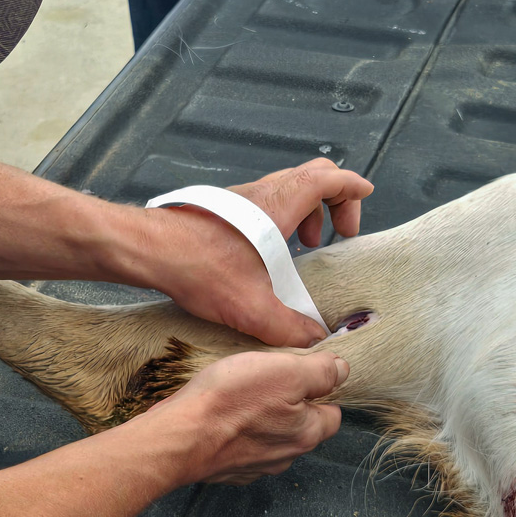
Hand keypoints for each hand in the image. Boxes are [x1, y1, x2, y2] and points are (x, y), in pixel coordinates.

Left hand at [142, 158, 374, 346]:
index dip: (353, 188)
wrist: (148, 251)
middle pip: (312, 175)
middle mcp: (262, 193)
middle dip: (334, 200)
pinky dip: (280, 218)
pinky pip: (264, 201)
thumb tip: (315, 341)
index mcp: (281, 205)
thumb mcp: (253, 307)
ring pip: (286, 187)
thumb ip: (291, 327)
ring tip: (305, 245)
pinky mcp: (222, 209)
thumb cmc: (197, 267)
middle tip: (336, 234)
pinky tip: (269, 254)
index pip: (331, 179)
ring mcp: (241, 197)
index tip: (367, 197)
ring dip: (305, 210)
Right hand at [149, 349, 347, 484]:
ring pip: (271, 440)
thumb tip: (343, 370)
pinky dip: (237, 435)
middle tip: (266, 382)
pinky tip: (221, 418)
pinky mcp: (228, 471)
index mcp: (307, 433)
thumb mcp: (285, 371)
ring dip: (262, 421)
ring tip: (240, 398)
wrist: (180, 437)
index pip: (333, 414)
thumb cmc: (231, 400)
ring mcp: (255, 467)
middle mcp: (286, 456)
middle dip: (290, 407)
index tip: (301, 376)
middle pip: (301, 428)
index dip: (321, 392)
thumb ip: (320, 372)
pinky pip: (242, 449)